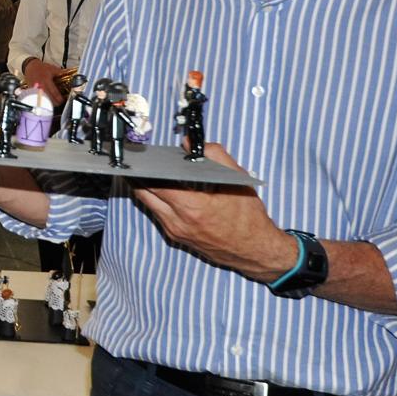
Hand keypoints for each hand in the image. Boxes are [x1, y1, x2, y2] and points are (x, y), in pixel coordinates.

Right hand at [22, 59, 64, 104]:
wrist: (31, 67)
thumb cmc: (41, 68)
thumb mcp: (52, 69)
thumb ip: (61, 73)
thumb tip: (69, 75)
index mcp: (46, 81)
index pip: (54, 92)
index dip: (59, 98)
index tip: (62, 100)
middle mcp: (41, 86)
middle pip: (49, 99)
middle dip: (55, 102)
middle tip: (59, 102)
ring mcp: (36, 90)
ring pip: (44, 100)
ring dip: (49, 103)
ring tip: (54, 103)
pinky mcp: (33, 92)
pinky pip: (39, 98)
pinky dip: (44, 101)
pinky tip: (47, 101)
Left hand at [130, 142, 295, 282]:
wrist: (254, 251)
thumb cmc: (249, 218)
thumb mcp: (238, 181)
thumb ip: (215, 156)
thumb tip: (190, 144)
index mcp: (194, 207)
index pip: (156, 183)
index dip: (149, 167)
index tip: (148, 156)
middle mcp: (179, 221)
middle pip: (144, 193)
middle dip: (142, 175)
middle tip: (146, 162)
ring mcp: (175, 231)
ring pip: (148, 204)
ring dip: (147, 188)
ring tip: (154, 172)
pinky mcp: (175, 237)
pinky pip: (157, 214)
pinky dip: (157, 200)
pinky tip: (166, 190)